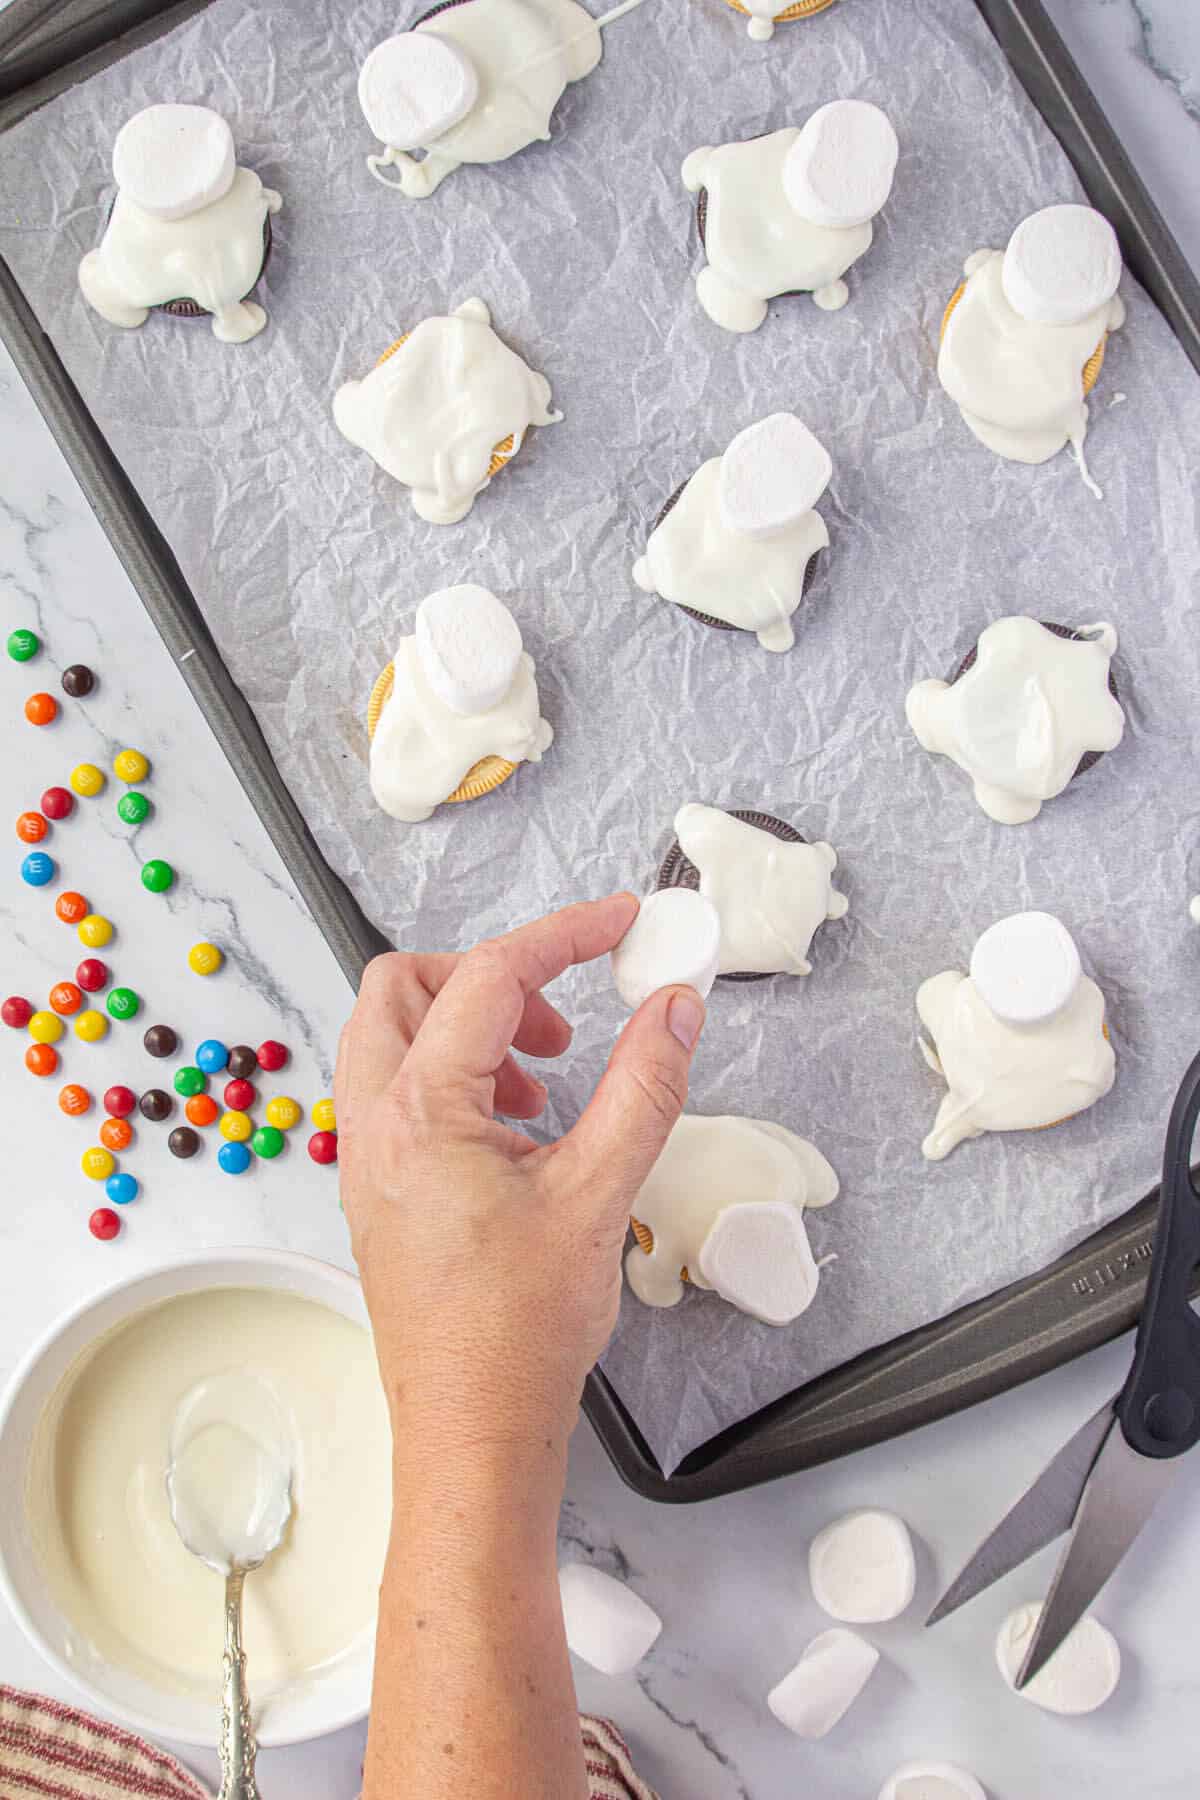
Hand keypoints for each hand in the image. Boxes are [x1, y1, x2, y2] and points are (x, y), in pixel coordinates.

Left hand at [335, 893, 705, 1461]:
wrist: (472, 1431)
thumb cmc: (518, 1333)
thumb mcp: (601, 1194)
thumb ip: (643, 1087)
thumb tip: (673, 1008)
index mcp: (420, 1112)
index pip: (488, 977)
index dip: (563, 934)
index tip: (620, 923)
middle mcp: (374, 1124)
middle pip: (403, 986)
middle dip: (488, 976)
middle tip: (559, 1016)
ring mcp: (367, 1158)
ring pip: (393, 1037)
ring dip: (470, 1030)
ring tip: (543, 1083)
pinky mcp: (379, 1188)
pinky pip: (400, 1091)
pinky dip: (457, 1079)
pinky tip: (520, 1134)